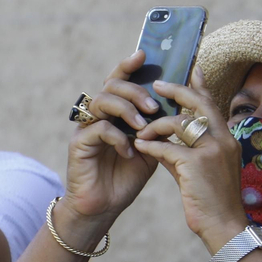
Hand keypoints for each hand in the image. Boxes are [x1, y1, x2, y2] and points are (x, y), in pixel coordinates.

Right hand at [59, 52, 161, 240]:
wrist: (105, 207)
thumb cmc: (126, 177)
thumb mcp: (151, 148)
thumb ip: (160, 127)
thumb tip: (182, 106)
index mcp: (116, 112)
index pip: (120, 80)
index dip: (128, 65)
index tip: (144, 55)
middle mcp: (99, 115)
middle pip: (112, 85)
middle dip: (135, 91)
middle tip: (154, 106)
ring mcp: (87, 127)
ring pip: (103, 100)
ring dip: (127, 109)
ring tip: (143, 125)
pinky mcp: (79, 144)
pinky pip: (99, 128)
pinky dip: (117, 137)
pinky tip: (129, 151)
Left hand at [133, 72, 247, 252]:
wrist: (224, 227)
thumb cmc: (211, 202)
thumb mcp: (199, 171)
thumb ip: (184, 152)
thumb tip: (162, 139)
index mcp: (227, 140)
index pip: (213, 105)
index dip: (201, 86)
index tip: (193, 69)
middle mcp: (223, 140)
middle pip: (199, 103)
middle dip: (177, 90)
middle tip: (157, 85)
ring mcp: (212, 150)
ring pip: (179, 122)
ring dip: (156, 125)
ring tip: (141, 131)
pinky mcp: (197, 164)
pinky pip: (167, 146)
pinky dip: (151, 145)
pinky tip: (140, 146)